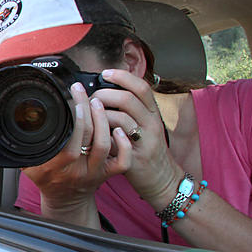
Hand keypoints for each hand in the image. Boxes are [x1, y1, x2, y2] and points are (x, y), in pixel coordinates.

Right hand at [24, 81, 131, 220]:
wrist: (65, 202)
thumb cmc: (48, 180)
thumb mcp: (29, 166)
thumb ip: (23, 149)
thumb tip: (12, 125)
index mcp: (55, 167)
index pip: (66, 139)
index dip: (72, 117)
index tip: (68, 97)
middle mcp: (76, 169)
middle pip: (86, 136)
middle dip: (85, 108)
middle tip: (81, 92)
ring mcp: (94, 171)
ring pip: (104, 144)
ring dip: (102, 120)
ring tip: (96, 102)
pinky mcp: (108, 174)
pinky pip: (122, 161)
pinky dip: (124, 145)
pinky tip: (118, 129)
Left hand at [93, 69, 182, 208]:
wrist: (161, 178)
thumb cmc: (146, 149)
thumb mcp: (144, 125)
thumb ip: (130, 110)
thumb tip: (105, 92)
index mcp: (153, 113)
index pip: (141, 87)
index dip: (123, 77)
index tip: (105, 73)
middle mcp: (151, 124)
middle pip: (127, 99)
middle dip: (103, 95)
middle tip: (90, 99)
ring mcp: (145, 140)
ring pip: (120, 119)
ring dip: (99, 115)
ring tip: (89, 117)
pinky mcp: (136, 157)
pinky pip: (117, 142)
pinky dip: (104, 136)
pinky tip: (97, 136)